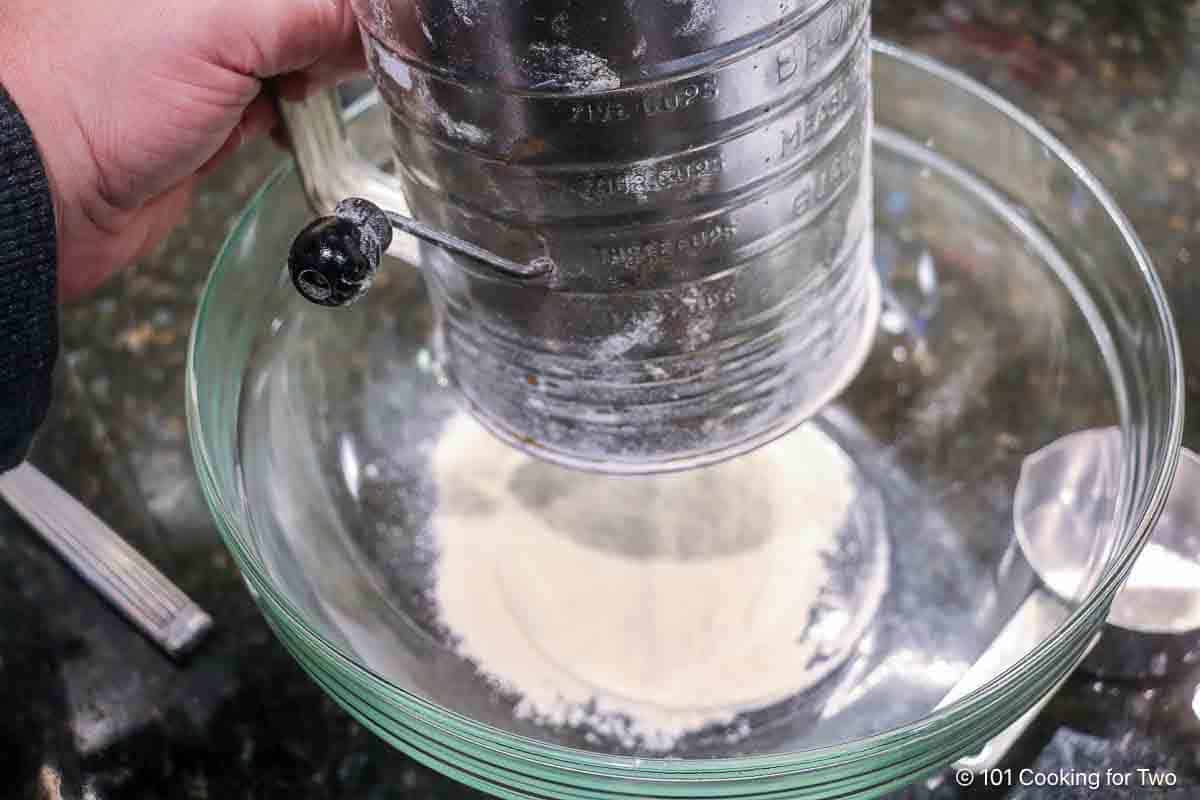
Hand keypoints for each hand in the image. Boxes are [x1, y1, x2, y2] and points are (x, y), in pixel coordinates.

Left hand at [0, 0, 363, 299]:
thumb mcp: (225, 25)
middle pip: (306, 10)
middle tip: (337, 59)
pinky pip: (279, 98)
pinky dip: (294, 113)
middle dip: (334, 31)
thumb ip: (312, 11)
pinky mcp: (212, 106)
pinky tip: (282, 122)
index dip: (346, 5)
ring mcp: (206, 51)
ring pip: (298, 49)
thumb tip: (379, 24)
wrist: (45, 192)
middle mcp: (202, 3)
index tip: (381, 29)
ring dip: (316, 72)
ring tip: (301, 92)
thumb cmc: (99, 94)